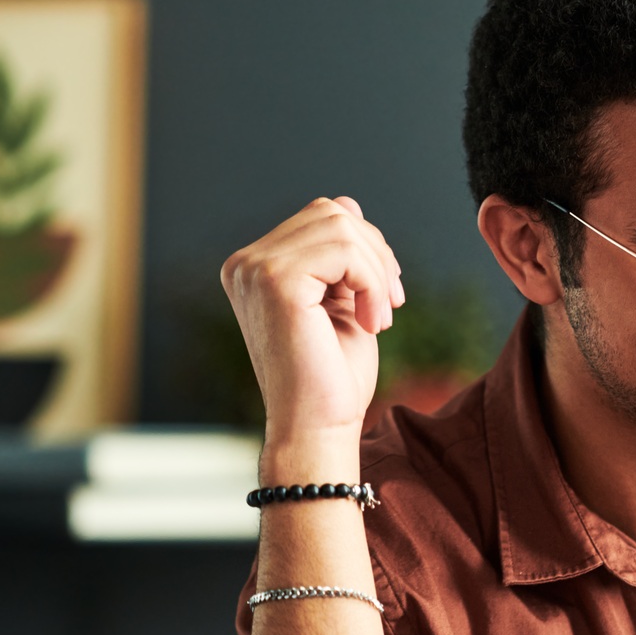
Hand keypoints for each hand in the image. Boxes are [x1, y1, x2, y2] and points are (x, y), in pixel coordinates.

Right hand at [220, 197, 404, 456]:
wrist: (317, 429)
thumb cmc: (332, 378)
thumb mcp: (342, 303)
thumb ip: (341, 257)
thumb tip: (347, 205)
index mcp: (255, 268)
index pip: (322, 217)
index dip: (367, 248)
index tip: (387, 297)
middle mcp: (245, 264)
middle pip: (332, 212)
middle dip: (376, 254)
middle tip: (391, 305)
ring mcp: (254, 269)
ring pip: (341, 225)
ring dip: (377, 271)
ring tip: (381, 318)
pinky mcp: (274, 280)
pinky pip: (344, 249)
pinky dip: (373, 282)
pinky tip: (373, 323)